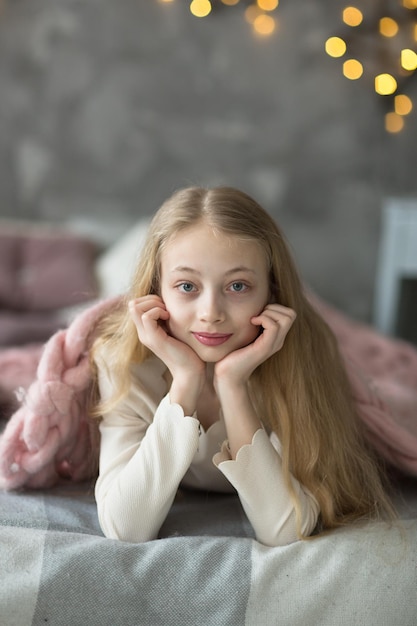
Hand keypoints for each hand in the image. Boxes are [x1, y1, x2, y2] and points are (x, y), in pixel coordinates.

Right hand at [129, 296, 204, 412]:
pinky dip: (158, 311)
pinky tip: (169, 318)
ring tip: (167, 313)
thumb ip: (167, 318)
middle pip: (132, 304)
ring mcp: (146, 336)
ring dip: (153, 304)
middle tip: (166, 309)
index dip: (150, 300)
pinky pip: (146, 316)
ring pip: (135, 307)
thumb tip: (167, 302)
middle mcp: (143, 333)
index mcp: (146, 330)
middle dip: (150, 299)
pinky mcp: (154, 339)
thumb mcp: (174, 329)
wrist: (190, 371)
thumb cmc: (187, 350)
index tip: (166, 307)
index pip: (135, 305)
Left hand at [214, 304, 295, 388]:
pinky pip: (274, 326)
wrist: (228, 375)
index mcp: (276, 337)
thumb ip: (254, 323)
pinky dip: (263, 318)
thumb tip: (253, 306)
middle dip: (274, 307)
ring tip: (255, 319)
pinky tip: (251, 322)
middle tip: (258, 315)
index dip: (276, 307)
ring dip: (268, 313)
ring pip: (286, 318)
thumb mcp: (246, 334)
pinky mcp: (265, 348)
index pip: (289, 314)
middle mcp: (278, 341)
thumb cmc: (233, 354)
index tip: (259, 313)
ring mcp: (273, 344)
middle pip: (291, 314)